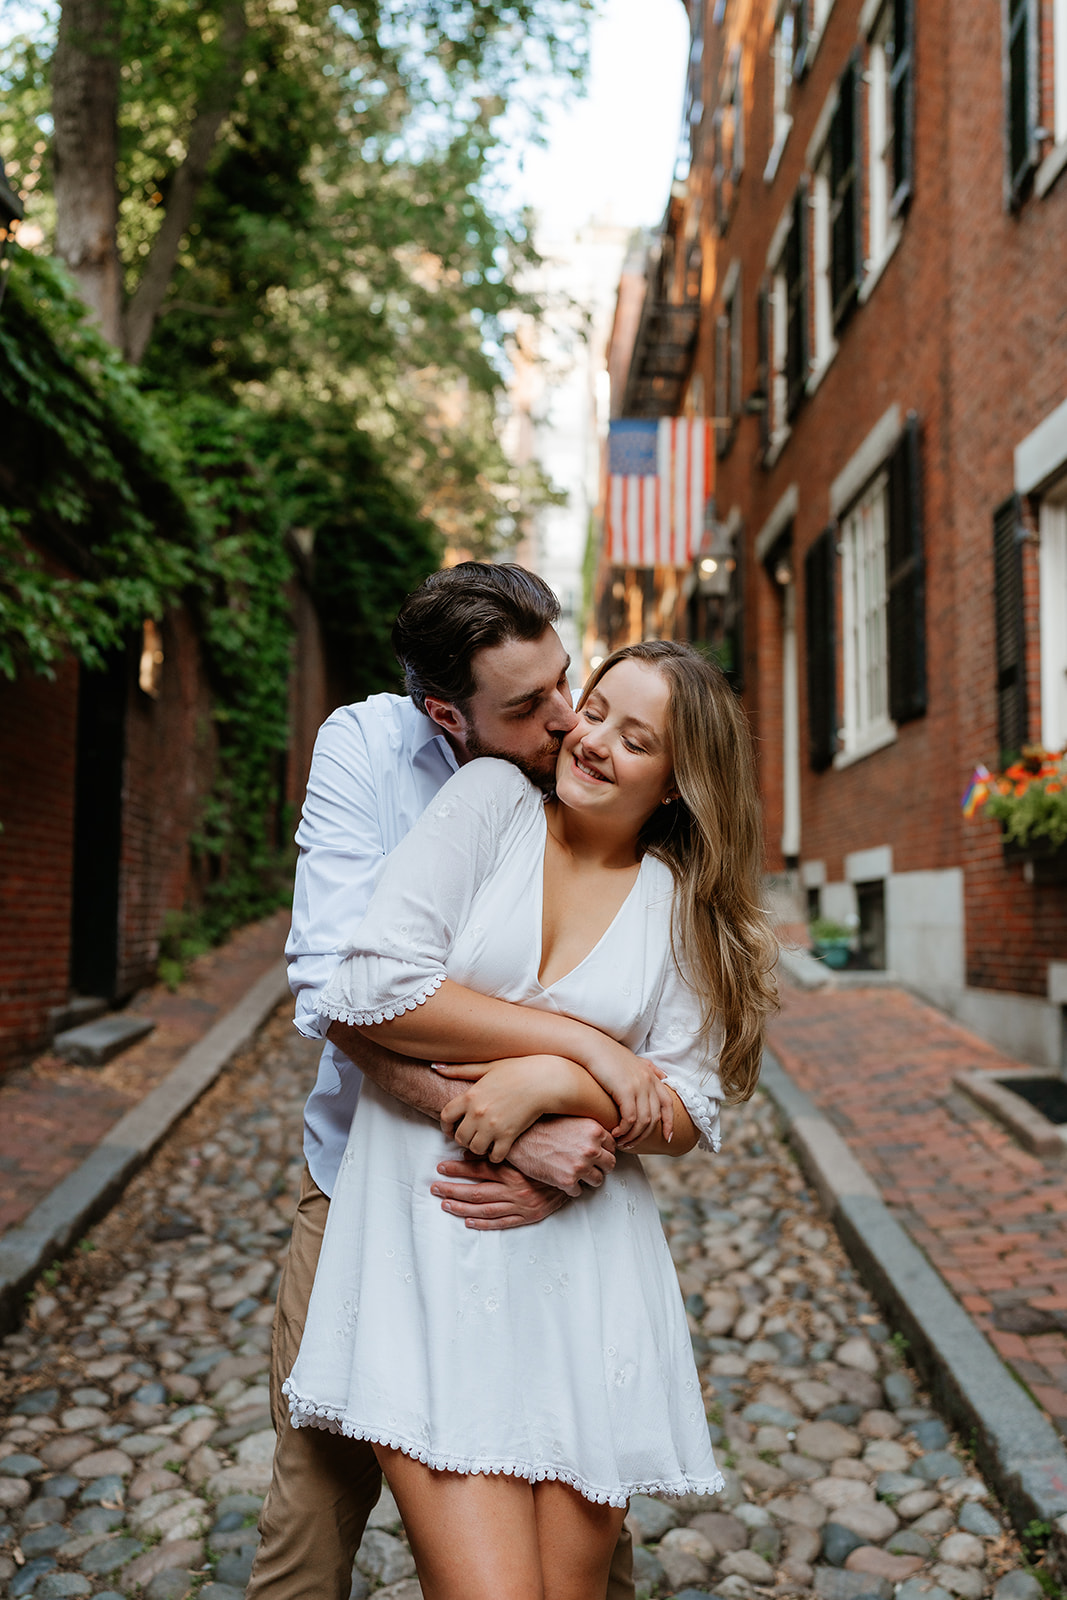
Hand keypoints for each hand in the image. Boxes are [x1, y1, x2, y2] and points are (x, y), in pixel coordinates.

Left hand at [431, 1155, 566, 1229]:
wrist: (578, 1173)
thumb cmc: (553, 1156)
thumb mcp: (528, 1148)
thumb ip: (502, 1149)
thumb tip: (474, 1149)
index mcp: (514, 1170)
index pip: (479, 1170)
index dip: (458, 1169)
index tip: (441, 1167)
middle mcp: (515, 1189)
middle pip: (477, 1192)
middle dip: (453, 1190)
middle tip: (435, 1187)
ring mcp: (521, 1205)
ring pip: (485, 1209)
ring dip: (462, 1208)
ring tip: (445, 1204)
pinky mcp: (529, 1216)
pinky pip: (502, 1223)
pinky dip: (483, 1223)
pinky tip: (468, 1222)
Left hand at [441, 1056, 567, 1163]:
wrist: (544, 1081)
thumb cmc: (517, 1070)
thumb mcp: (487, 1067)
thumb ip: (460, 1070)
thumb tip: (436, 1067)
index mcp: (470, 1095)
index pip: (446, 1116)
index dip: (445, 1126)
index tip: (451, 1128)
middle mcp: (478, 1113)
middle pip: (459, 1137)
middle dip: (463, 1139)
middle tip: (471, 1136)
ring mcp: (493, 1126)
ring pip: (474, 1149)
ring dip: (478, 1148)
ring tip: (485, 1142)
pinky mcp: (509, 1136)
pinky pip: (494, 1156)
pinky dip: (495, 1156)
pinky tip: (499, 1148)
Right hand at [507, 1117, 615, 1195]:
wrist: (518, 1139)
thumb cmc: (539, 1127)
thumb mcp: (570, 1119)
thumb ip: (588, 1129)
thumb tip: (600, 1139)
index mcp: (594, 1130)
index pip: (613, 1146)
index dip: (603, 1150)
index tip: (597, 1153)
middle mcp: (590, 1148)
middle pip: (610, 1164)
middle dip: (600, 1166)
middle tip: (589, 1165)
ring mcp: (580, 1166)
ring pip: (598, 1180)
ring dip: (588, 1179)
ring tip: (575, 1173)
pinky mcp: (568, 1181)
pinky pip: (578, 1192)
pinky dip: (571, 1188)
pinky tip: (562, 1178)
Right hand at [581, 1040, 674, 1145]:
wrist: (590, 1046)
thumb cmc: (606, 1054)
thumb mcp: (633, 1059)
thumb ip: (649, 1068)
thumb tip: (662, 1076)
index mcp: (651, 1076)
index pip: (668, 1104)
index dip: (669, 1123)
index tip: (667, 1138)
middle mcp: (649, 1081)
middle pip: (655, 1117)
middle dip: (644, 1135)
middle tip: (632, 1144)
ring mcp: (638, 1085)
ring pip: (643, 1121)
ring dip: (633, 1136)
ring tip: (621, 1142)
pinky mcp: (625, 1090)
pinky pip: (630, 1118)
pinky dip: (624, 1130)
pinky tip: (614, 1133)